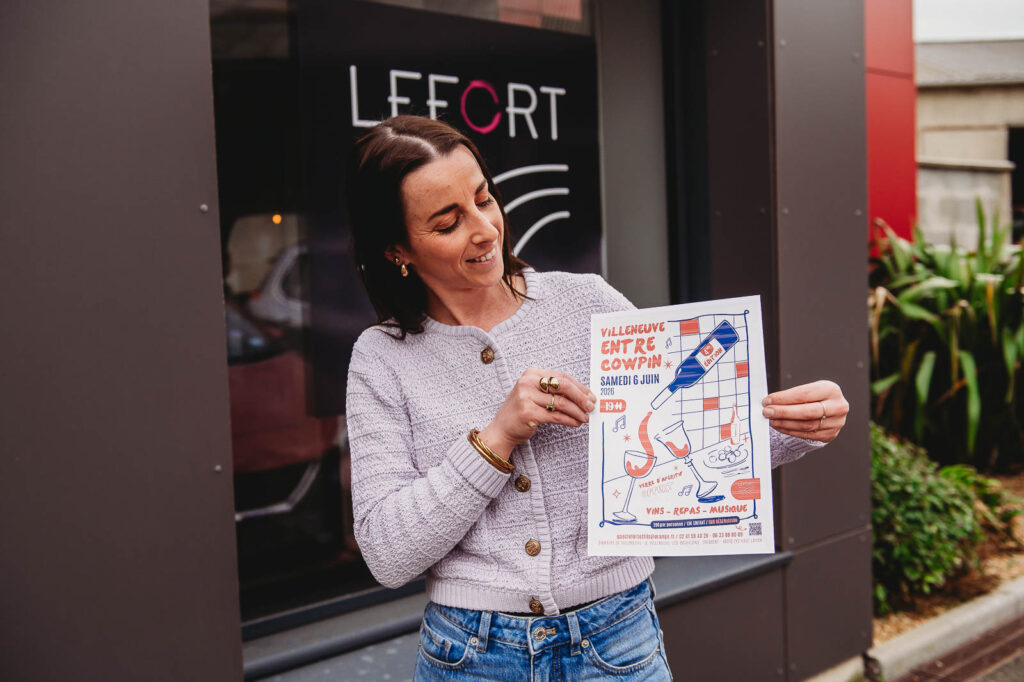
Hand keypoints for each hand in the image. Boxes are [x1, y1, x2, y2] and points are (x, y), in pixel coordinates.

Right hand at [479, 369, 596, 458]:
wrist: (501, 429)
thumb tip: (582, 395)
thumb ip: (554, 391)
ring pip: (561, 403)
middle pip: (563, 386)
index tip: (590, 395)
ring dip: (577, 411)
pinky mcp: (528, 413)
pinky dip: (569, 420)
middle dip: (580, 397)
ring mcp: (526, 397)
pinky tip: (575, 423)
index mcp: (531, 374)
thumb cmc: (522, 411)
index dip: (579, 386)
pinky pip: (555, 416)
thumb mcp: (535, 394)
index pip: (561, 376)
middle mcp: (528, 382)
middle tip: (591, 406)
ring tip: (585, 417)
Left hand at [762, 380, 847, 442]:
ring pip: (806, 425)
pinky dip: (790, 430)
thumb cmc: (815, 397)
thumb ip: (791, 396)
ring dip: (785, 423)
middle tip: (767, 412)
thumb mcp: (808, 390)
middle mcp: (837, 407)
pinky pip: (806, 435)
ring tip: (771, 419)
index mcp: (831, 390)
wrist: (829, 410)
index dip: (784, 398)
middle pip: (807, 412)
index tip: (768, 400)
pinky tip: (779, 426)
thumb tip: (769, 402)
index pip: (804, 394)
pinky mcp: (830, 435)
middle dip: (784, 412)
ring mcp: (835, 423)